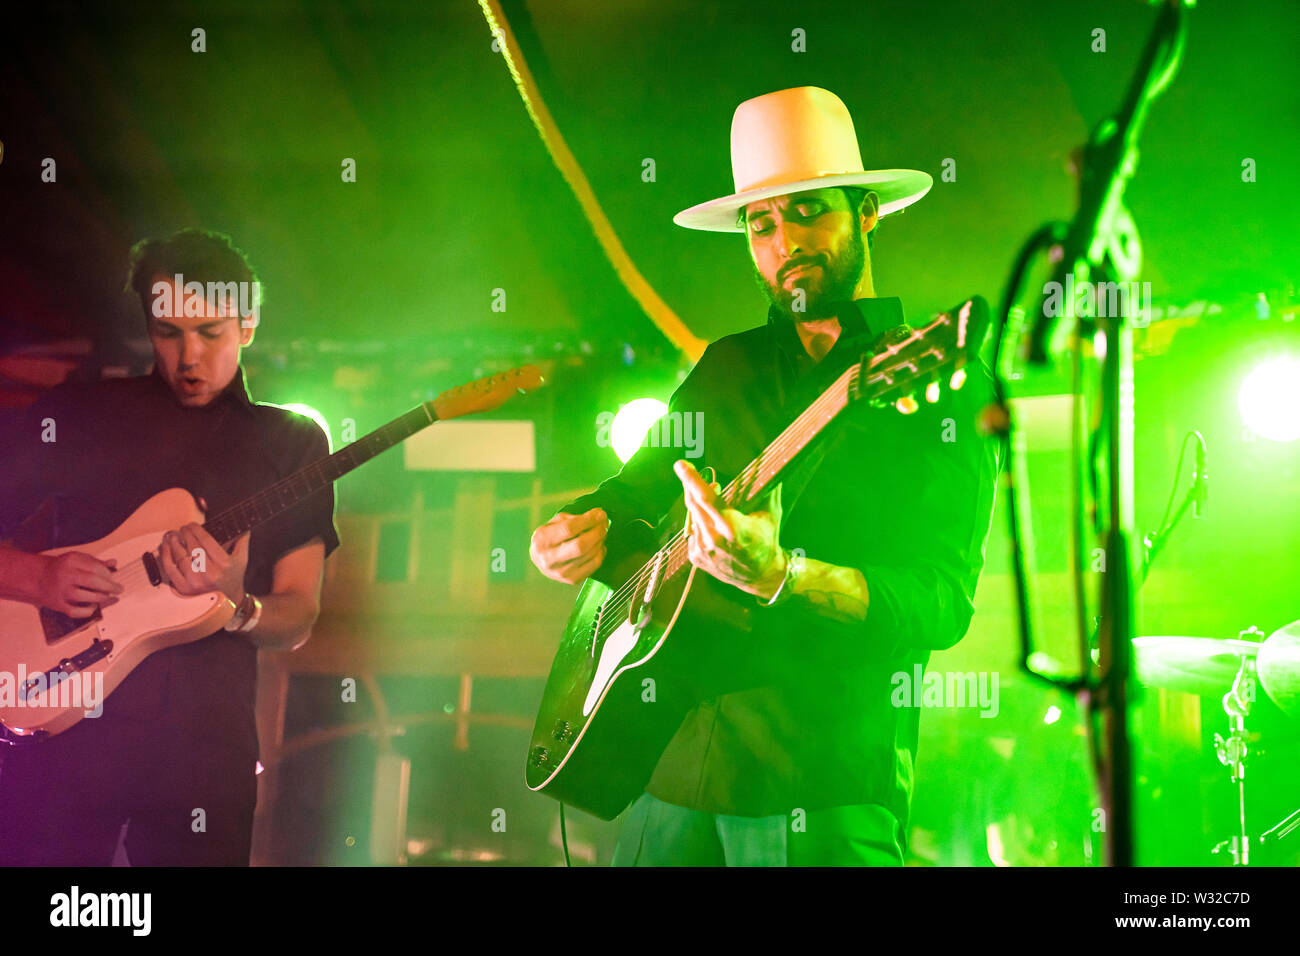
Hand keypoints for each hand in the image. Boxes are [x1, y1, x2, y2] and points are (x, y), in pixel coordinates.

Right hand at [37, 551, 122, 617]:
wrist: (38, 577)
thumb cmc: (62, 568)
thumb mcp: (77, 559)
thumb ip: (95, 562)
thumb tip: (114, 564)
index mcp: (71, 561)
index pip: (95, 568)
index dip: (108, 574)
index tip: (114, 578)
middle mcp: (65, 575)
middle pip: (92, 581)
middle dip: (109, 586)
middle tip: (119, 589)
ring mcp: (61, 591)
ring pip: (85, 597)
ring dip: (100, 598)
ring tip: (106, 596)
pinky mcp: (57, 604)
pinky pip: (75, 611)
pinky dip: (87, 611)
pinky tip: (93, 606)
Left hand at [157, 524, 249, 603]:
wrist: (229, 603)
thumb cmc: (233, 578)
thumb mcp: (241, 560)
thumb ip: (242, 542)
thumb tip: (244, 527)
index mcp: (224, 564)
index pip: (206, 540)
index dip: (196, 529)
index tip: (191, 525)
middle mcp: (210, 573)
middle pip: (192, 546)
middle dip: (185, 534)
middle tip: (183, 528)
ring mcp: (196, 581)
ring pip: (180, 556)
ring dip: (174, 543)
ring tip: (172, 536)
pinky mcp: (185, 588)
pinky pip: (171, 568)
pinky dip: (166, 556)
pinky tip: (166, 548)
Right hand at [529, 508, 607, 583]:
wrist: (541, 560)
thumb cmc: (550, 538)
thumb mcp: (554, 523)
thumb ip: (574, 518)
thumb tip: (598, 516)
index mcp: (542, 540)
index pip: (569, 529)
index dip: (588, 520)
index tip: (600, 513)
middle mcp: (550, 559)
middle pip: (581, 545)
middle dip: (597, 532)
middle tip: (603, 523)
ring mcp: (561, 572)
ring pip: (590, 554)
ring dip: (600, 540)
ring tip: (601, 532)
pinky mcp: (572, 579)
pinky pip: (595, 564)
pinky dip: (601, 552)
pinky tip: (598, 546)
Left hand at [675, 460, 785, 598]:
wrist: (761, 575)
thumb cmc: (767, 541)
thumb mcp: (770, 514)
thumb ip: (766, 490)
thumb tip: (767, 465)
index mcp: (733, 528)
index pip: (707, 499)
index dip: (692, 480)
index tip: (681, 465)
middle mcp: (714, 540)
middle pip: (693, 504)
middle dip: (690, 485)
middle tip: (687, 469)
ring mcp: (702, 550)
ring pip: (692, 517)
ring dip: (698, 505)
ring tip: (713, 502)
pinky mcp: (696, 557)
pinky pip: (692, 531)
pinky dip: (699, 522)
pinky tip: (712, 526)